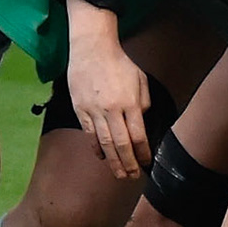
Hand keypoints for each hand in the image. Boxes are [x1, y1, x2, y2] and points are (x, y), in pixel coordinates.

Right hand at [66, 36, 153, 179]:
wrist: (92, 49)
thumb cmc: (119, 63)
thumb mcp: (140, 80)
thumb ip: (144, 103)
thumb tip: (143, 123)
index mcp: (131, 103)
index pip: (139, 136)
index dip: (143, 153)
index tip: (147, 163)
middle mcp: (112, 110)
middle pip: (122, 145)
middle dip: (129, 164)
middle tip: (133, 177)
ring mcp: (94, 111)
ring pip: (105, 144)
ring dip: (113, 162)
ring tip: (119, 174)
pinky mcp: (80, 110)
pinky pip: (89, 134)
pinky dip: (96, 148)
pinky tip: (102, 157)